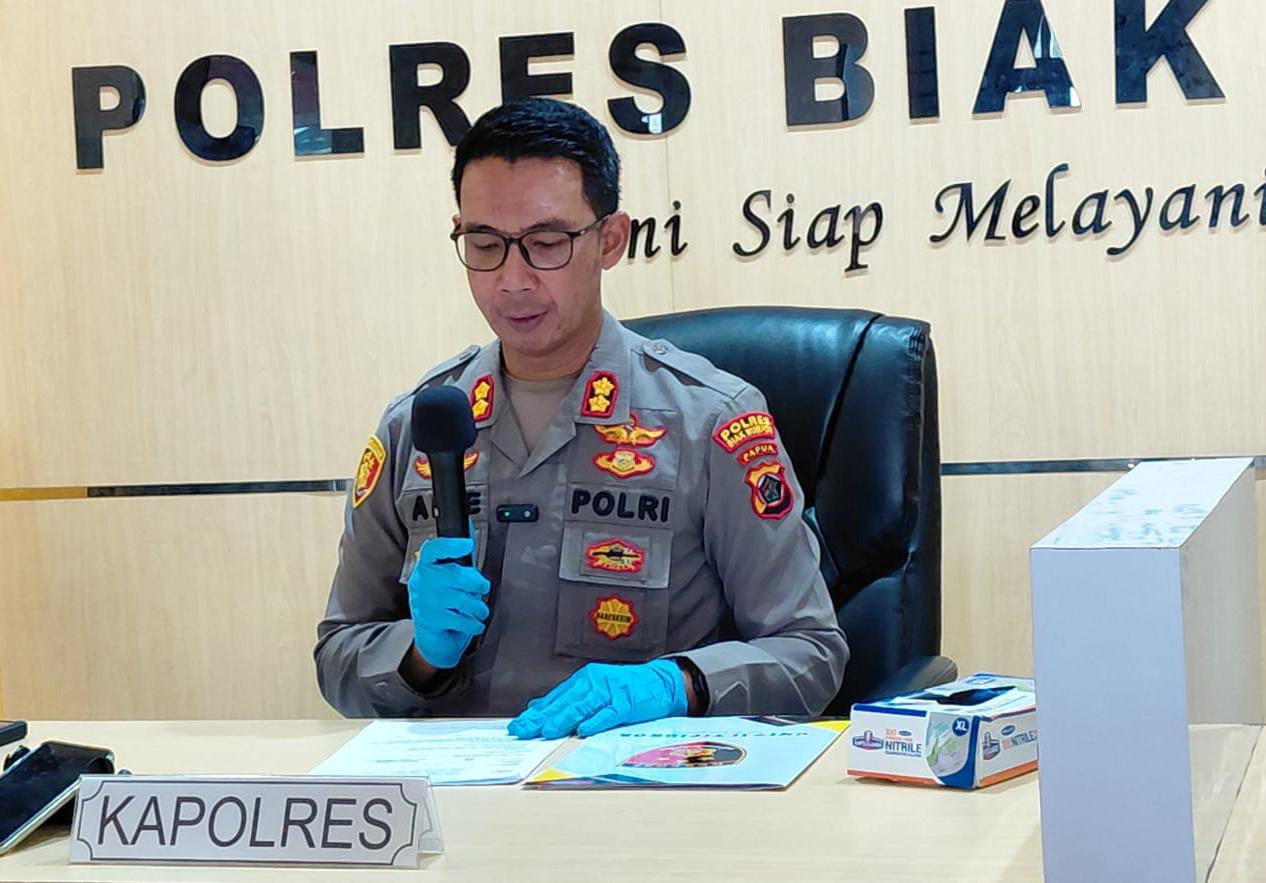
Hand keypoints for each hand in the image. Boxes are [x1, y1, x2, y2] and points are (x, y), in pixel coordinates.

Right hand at [406, 535, 490, 668]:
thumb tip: (471, 538)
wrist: (434, 637)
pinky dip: (473, 623)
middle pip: (453, 574)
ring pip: (460, 599)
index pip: (433, 549)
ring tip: (480, 610)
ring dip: (477, 606)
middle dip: (476, 582)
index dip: (451, 545)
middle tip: (482, 587)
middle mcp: (421, 582)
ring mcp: (424, 602)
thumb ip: (461, 562)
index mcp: (426, 565)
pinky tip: (474, 622)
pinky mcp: (431, 621)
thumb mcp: (450, 579)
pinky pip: (459, 619)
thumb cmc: (446, 603)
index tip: (468, 544)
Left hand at [508, 659, 687, 738]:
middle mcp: (594, 683)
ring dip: (563, 719)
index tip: (519, 724)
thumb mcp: (595, 689)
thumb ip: (569, 699)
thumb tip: (539, 707)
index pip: (555, 698)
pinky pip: (609, 713)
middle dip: (541, 718)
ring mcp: (610, 692)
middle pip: (564, 703)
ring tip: (547, 730)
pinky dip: (596, 721)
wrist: (661, 682)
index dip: (536, 712)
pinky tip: (584, 730)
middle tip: (523, 730)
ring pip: (582, 707)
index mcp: (585, 680)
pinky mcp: (627, 702)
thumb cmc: (627, 688)